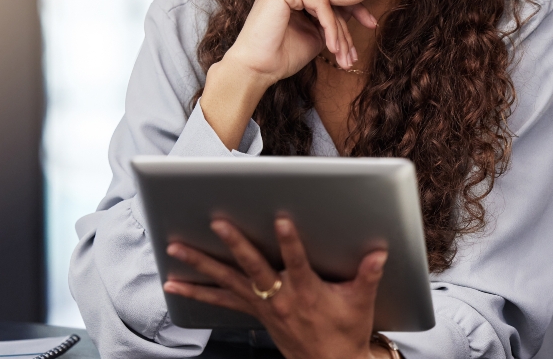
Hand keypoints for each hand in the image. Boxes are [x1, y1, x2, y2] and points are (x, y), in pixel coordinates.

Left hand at [162, 217, 387, 358]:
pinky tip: (174, 284)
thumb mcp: (360, 303)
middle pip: (253, 266)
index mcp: (307, 291)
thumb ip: (368, 275)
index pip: (297, 262)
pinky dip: (196, 291)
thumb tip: (379, 253)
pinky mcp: (253, 311)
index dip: (289, 241)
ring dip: (200, 264)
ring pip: (226, 280)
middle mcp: (279, 297)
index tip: (281, 220)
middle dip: (235, 243)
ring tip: (176, 247)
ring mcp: (262, 305)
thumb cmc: (344, 332)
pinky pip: (219, 300)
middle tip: (218, 223)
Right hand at [201, 0, 376, 148]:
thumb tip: (358, 9)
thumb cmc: (280, 54)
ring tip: (343, 57)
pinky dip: (330, 27)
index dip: (353, 9)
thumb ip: (330, 18)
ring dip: (340, 33)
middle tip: (354, 54)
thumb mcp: (314, 32)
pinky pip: (321, 4)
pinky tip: (332, 47)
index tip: (371, 24)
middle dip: (346, 29)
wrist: (257, 68)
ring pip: (327, 3)